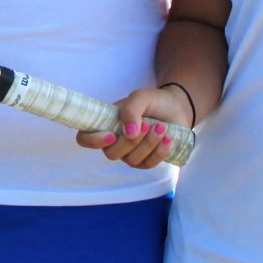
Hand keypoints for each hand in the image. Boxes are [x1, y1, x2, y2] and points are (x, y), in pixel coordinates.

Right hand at [75, 88, 189, 168]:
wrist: (177, 108)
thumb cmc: (154, 101)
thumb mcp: (141, 97)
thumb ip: (131, 109)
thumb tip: (128, 133)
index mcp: (106, 124)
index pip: (85, 139)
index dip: (93, 141)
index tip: (112, 135)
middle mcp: (114, 141)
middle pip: (111, 154)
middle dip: (131, 142)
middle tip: (149, 124)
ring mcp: (129, 154)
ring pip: (131, 160)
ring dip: (149, 144)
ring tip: (162, 127)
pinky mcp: (145, 161)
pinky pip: (147, 165)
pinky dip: (159, 152)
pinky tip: (167, 139)